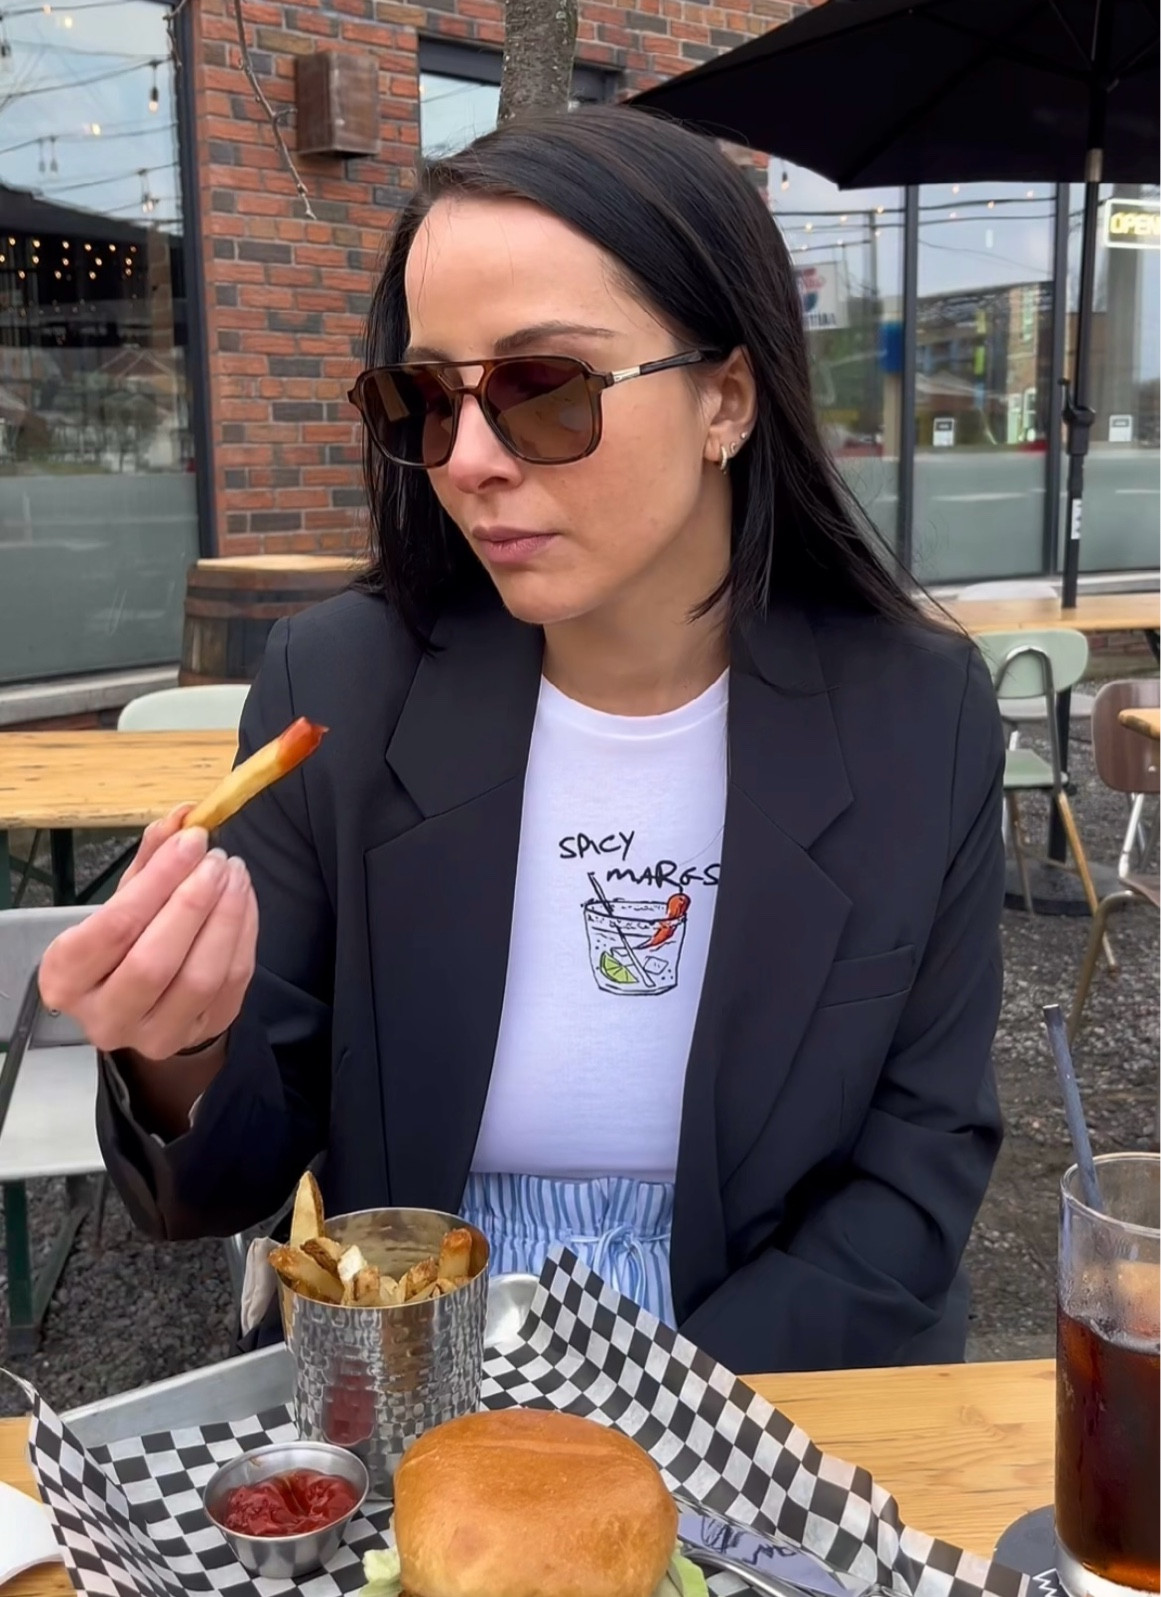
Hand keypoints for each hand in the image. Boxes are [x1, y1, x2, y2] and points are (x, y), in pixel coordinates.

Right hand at [38, 806, 258, 1060]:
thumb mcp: (123, 900)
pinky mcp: (201, 1034)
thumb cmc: (124, 943)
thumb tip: (184, 815)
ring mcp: (155, 1035)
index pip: (114, 927)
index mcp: (67, 978)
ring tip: (235, 873)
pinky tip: (244, 899)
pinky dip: (244, 934)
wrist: (143, 1004)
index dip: (159, 879)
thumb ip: (150, 859)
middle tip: (218, 859)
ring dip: (226, 917)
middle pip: (155, 960)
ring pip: (200, 977)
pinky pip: (232, 983)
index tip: (192, 839)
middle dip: (194, 902)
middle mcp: (105, 1017)